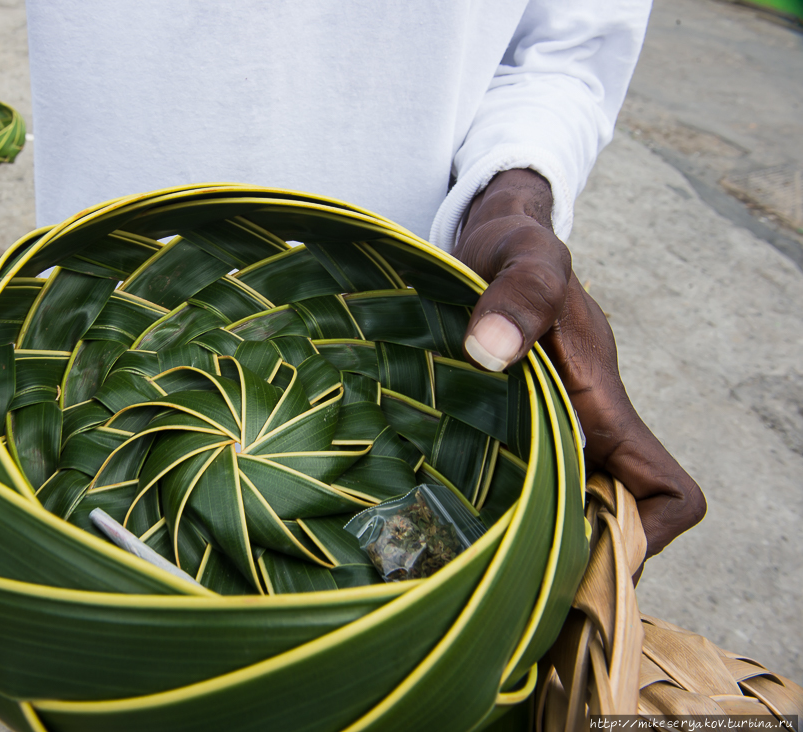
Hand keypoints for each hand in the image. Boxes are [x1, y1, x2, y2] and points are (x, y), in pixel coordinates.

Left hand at [453, 169, 705, 562]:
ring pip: (562, 507)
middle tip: (499, 577)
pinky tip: (443, 513)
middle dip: (570, 556)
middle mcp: (586, 428)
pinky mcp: (512, 424)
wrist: (489, 236)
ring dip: (529, 535)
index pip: (665, 492)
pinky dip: (500, 506)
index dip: (643, 534)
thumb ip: (517, 294)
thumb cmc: (512, 248)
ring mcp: (551, 428)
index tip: (581, 550)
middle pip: (607, 519)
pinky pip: (522, 482)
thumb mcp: (521, 259)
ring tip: (465, 556)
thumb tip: (489, 351)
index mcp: (604, 405)